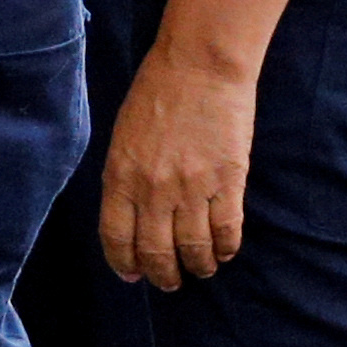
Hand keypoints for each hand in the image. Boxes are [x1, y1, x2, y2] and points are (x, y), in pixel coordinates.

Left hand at [99, 41, 255, 289]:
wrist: (200, 64)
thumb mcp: (124, 137)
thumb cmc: (158, 92)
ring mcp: (192, 188)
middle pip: (157, 252)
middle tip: (171, 282)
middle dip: (164, 276)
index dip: (126, 265)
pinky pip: (227, 230)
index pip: (117, 239)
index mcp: (120, 177)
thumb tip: (132, 216)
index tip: (135, 276)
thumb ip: (125, 178)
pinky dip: (226, 248)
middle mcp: (153, 190)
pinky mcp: (228, 181)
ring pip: (194, 248)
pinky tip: (226, 251)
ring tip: (202, 269)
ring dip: (198, 266)